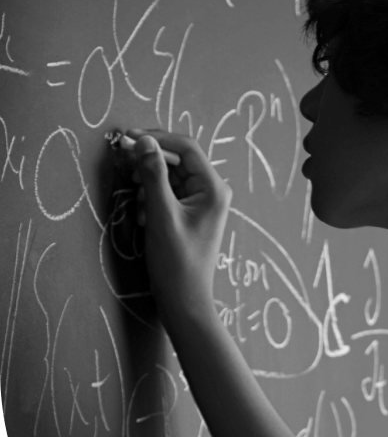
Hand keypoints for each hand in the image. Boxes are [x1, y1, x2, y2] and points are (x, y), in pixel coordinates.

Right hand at [129, 128, 232, 324]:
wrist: (184, 298)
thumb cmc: (176, 260)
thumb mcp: (161, 214)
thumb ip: (152, 175)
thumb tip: (144, 141)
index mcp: (214, 188)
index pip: (186, 147)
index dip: (156, 138)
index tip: (126, 137)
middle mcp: (212, 191)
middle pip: (177, 160)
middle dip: (149, 163)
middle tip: (124, 166)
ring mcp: (202, 202)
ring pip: (169, 177)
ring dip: (148, 185)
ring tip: (140, 208)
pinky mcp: (190, 213)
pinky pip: (168, 193)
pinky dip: (152, 199)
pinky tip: (144, 218)